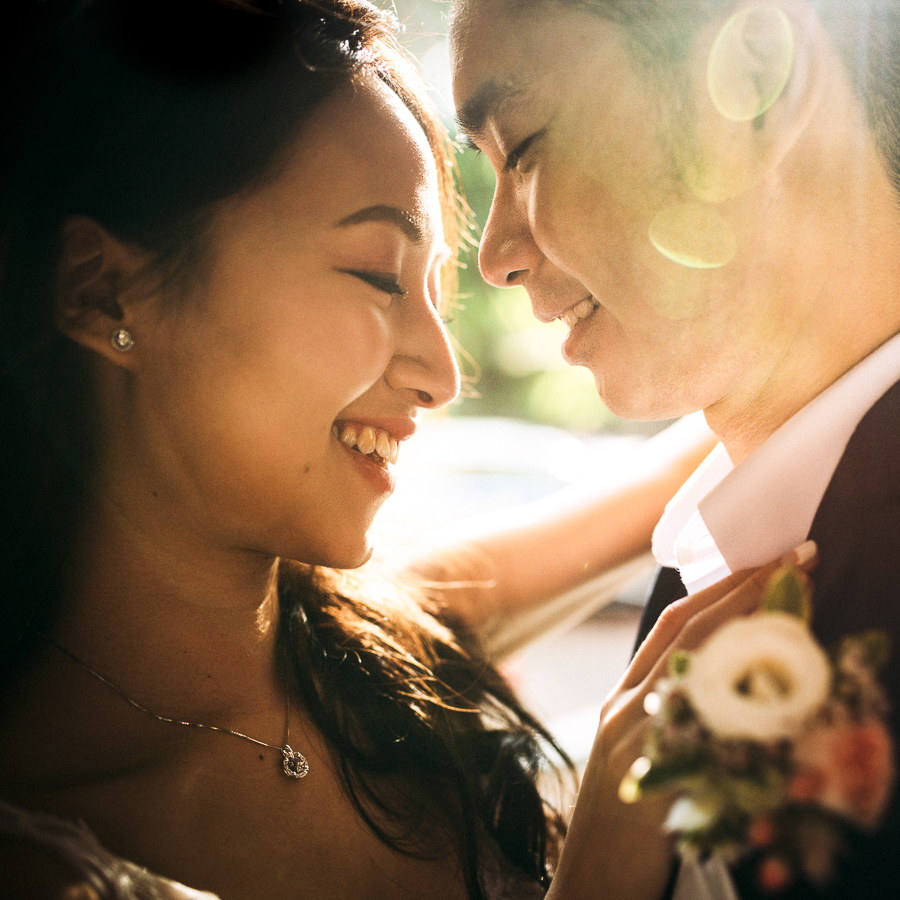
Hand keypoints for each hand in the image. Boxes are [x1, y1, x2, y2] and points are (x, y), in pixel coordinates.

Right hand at [547, 540, 817, 899]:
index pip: (677, 622)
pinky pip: (695, 731)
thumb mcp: (644, 752)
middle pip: (688, 630)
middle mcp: (625, 705)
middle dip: (744, 588)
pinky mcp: (645, 777)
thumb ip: (674, 712)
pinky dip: (738, 703)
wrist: (590, 883)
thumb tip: (732, 676)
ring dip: (752, 629)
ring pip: (693, 667)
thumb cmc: (623, 820)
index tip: (768, 556)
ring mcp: (632, 738)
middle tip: (793, 555)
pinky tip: (779, 683)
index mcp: (625, 695)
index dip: (723, 584)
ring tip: (796, 597)